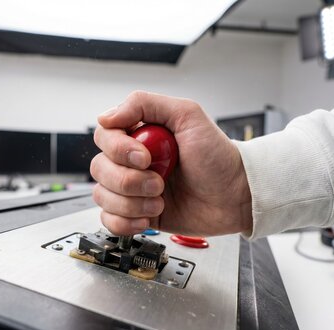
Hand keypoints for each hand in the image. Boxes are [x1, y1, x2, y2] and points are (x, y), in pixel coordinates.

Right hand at [90, 91, 251, 235]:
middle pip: (99, 169)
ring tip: (159, 201)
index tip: (145, 158)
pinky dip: (125, 222)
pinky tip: (148, 217)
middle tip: (159, 183)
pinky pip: (109, 220)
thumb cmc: (217, 157)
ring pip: (102, 196)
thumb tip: (106, 116)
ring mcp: (132, 189)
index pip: (105, 136)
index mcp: (139, 135)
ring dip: (131, 203)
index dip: (118, 150)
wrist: (234, 197)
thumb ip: (145, 104)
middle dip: (129, 181)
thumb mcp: (188, 115)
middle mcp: (131, 161)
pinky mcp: (136, 213)